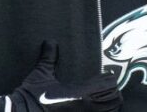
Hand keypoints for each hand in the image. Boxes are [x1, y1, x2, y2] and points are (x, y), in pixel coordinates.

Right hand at [6, 40, 122, 110]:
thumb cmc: (31, 95)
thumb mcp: (40, 74)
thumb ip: (48, 58)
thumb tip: (50, 41)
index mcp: (80, 94)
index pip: (109, 85)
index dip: (109, 79)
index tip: (105, 74)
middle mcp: (87, 108)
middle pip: (115, 100)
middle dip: (112, 92)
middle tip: (105, 85)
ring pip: (111, 111)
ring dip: (110, 104)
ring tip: (102, 97)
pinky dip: (103, 111)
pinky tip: (94, 107)